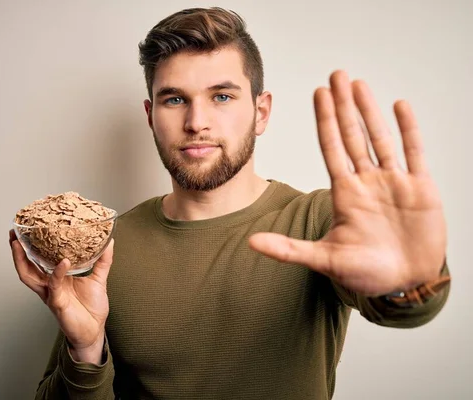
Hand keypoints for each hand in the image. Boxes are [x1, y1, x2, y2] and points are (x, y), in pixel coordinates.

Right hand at [10, 229, 113, 360]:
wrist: (94, 331)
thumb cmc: (91, 309)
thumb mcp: (98, 279)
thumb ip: (103, 260)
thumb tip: (110, 242)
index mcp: (55, 278)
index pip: (38, 260)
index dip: (29, 247)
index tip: (26, 230)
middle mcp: (49, 285)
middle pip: (25, 266)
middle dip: (16, 251)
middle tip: (13, 235)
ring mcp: (51, 294)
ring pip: (29, 276)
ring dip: (22, 260)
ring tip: (21, 244)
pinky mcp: (57, 303)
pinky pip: (54, 285)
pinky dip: (57, 273)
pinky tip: (63, 262)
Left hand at [249, 70, 446, 296]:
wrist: (404, 284)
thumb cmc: (366, 273)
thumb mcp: (325, 259)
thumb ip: (289, 249)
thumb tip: (251, 243)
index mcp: (345, 193)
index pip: (331, 147)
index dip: (324, 120)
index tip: (318, 94)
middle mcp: (367, 182)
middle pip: (352, 134)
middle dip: (343, 105)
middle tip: (336, 75)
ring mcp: (393, 183)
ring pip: (380, 137)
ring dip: (370, 111)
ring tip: (359, 84)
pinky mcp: (420, 189)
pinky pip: (414, 153)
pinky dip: (408, 130)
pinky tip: (399, 106)